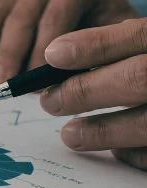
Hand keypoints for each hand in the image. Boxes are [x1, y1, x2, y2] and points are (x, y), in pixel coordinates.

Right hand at [0, 0, 136, 85]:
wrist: (106, 15)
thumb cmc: (113, 32)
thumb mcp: (117, 38)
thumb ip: (94, 54)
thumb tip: (60, 80)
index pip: (54, 18)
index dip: (42, 53)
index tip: (33, 85)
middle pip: (18, 19)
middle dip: (5, 56)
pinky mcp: (1, 4)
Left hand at [40, 19, 146, 169]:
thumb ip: (127, 47)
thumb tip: (62, 57)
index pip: (139, 35)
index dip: (94, 44)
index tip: (53, 55)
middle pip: (141, 77)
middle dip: (88, 90)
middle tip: (50, 101)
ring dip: (104, 129)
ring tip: (70, 134)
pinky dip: (134, 152)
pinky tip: (116, 148)